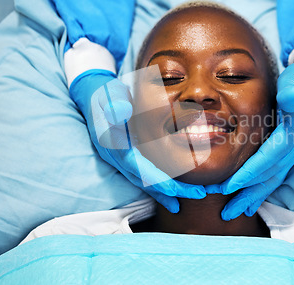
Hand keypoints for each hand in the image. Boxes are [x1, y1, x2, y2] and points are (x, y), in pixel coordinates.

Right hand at [69, 70, 205, 211]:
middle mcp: (118, 158)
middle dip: (172, 190)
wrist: (94, 97)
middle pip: (146, 181)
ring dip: (167, 192)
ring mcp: (122, 161)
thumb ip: (114, 103)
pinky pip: (145, 177)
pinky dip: (160, 187)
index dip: (159, 180)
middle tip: (199, 194)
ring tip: (191, 198)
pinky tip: (174, 195)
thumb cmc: (107, 94)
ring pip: (145, 183)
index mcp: (115, 145)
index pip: (139, 168)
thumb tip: (120, 111)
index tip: (178, 190)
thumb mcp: (110, 94)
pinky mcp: (128, 159)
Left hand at [209, 54, 293, 219]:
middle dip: (247, 194)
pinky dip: (262, 188)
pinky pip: (275, 174)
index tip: (227, 187)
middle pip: (269, 177)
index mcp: (293, 133)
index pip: (268, 159)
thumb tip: (289, 97)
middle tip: (225, 213)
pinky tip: (251, 198)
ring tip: (235, 212)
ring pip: (272, 179)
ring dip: (253, 196)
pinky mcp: (289, 150)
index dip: (248, 174)